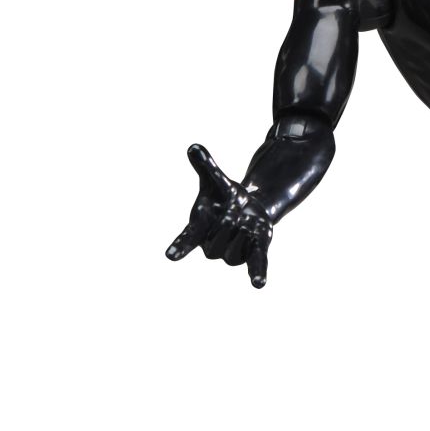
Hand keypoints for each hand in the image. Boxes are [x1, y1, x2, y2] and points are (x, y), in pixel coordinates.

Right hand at [166, 143, 271, 288]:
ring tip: (246, 223)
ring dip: (243, 235)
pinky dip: (257, 273)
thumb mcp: (217, 180)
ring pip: (234, 253)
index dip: (180, 246)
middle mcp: (211, 245)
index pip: (186, 239)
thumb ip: (206, 166)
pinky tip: (259, 284)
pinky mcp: (251, 253)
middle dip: (227, 228)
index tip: (171, 255)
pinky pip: (254, 265)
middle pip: (215, 245)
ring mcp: (231, 252)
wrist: (248, 208)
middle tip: (235, 213)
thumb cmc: (225, 197)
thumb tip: (194, 147)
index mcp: (199, 228)